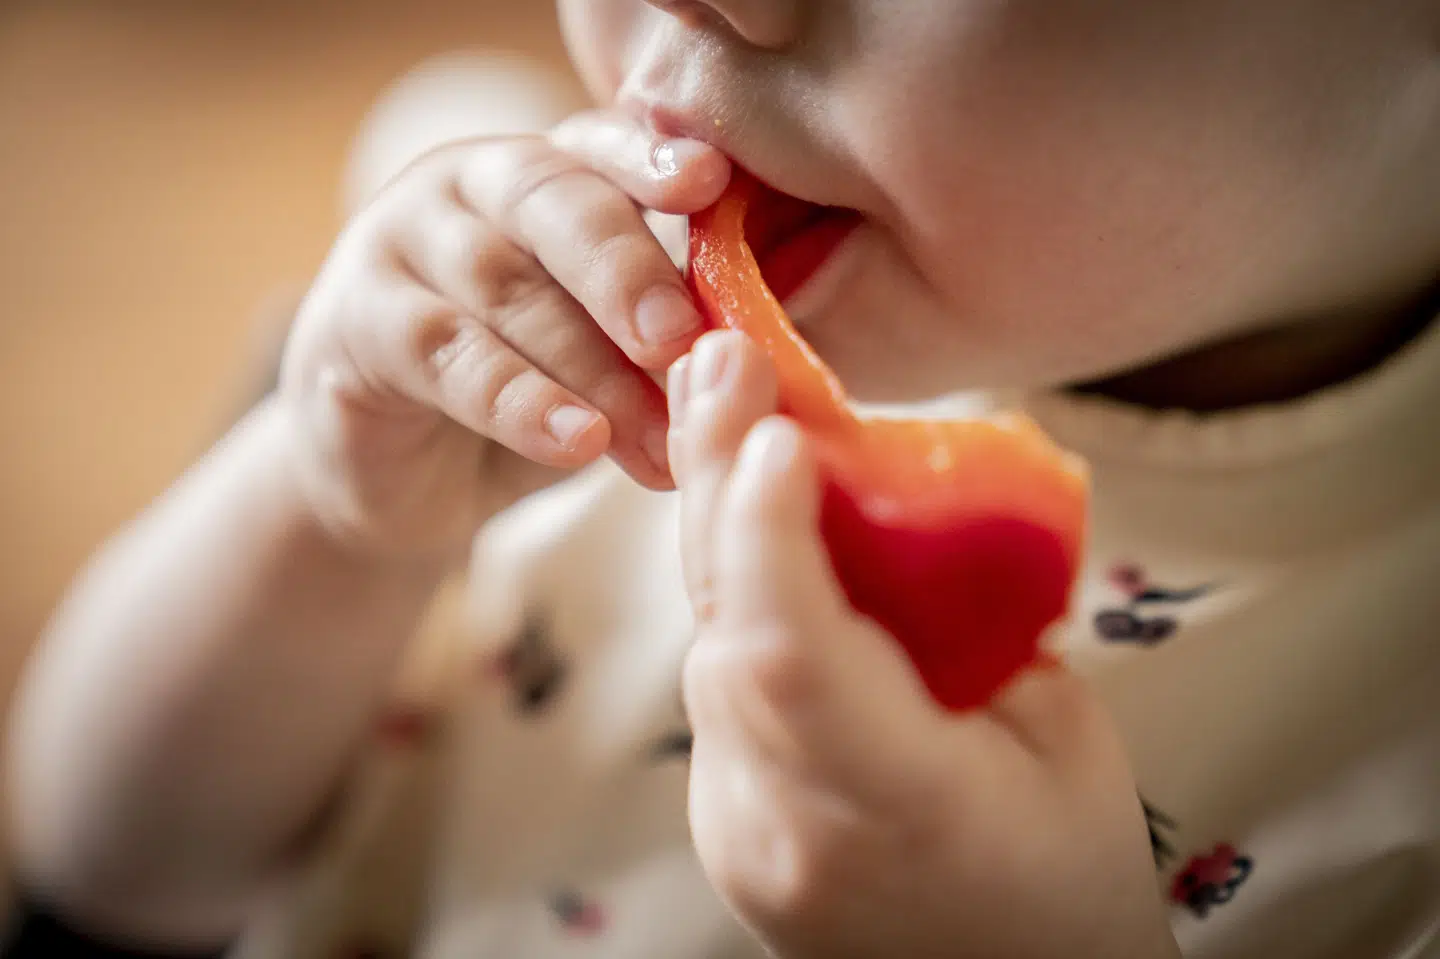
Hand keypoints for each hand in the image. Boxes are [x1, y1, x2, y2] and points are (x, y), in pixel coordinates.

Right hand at [280, 111, 728, 557]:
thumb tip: (758, 358)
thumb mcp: (608, 361)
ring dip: (593, 369)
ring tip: (656, 439)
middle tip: (681, 340)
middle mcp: (472, 187)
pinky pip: (449, 355)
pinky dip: (520, 401)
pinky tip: (577, 441)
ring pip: (507, 287)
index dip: (651, 158)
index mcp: (548, 177)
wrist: (401, 476)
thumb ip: (666, 338)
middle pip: (555, 202)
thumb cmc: (528, 400)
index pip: (601, 143)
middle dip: (628, 272)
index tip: (708, 183)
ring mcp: (402, 243)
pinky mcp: (357, 322)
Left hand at [668, 331, 1178, 958]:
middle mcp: (791, 824)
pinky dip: (735, 588)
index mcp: (899, 806)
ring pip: (709, 645)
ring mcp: (740, 831)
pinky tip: (747, 514)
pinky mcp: (725, 820)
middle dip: (717, 482)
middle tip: (714, 358)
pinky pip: (718, 681)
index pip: (792, 659)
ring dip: (719, 525)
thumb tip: (885, 509)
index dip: (771, 536)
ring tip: (729, 408)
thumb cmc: (1066, 871)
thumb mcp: (1058, 736)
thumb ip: (964, 624)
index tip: (779, 427)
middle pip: (726, 631)